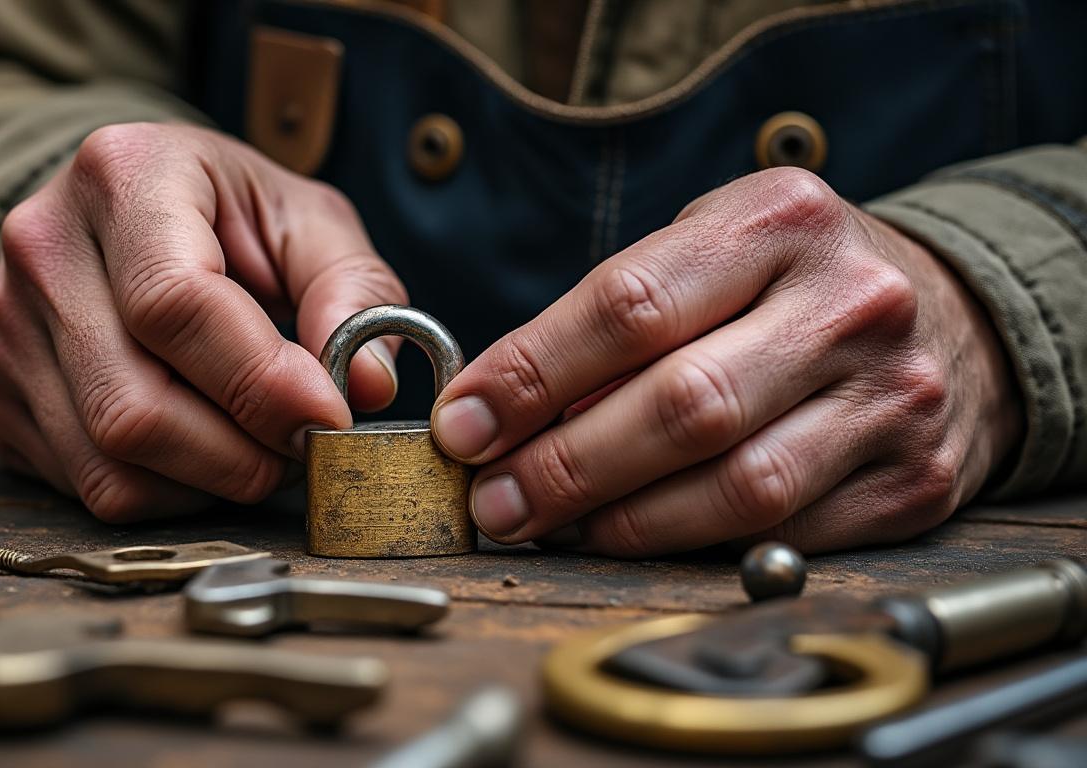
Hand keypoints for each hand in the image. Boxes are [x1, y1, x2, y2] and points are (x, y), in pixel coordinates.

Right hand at [0, 123, 405, 520]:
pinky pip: (89, 488)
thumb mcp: (305, 218)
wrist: (118, 214)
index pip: (176, 305)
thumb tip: (368, 384)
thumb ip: (352, 289)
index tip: (328, 417)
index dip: (259, 382)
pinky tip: (202, 451)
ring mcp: (2, 326)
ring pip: (111, 464)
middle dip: (242, 454)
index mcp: (124, 175)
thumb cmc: (224, 216)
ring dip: (210, 482)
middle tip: (303, 446)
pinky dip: (168, 493)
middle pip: (134, 406)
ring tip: (258, 445)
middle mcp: (42, 248)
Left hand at [431, 168, 1021, 555]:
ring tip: (552, 525)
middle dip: (565, 466)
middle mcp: (849, 302)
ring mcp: (892, 395)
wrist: (955, 318)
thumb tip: (500, 411)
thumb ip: (616, 317)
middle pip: (682, 405)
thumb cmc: (793, 283)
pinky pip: (783, 533)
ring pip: (736, 486)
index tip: (464, 423)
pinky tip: (638, 536)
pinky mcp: (913, 478)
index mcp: (780, 220)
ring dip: (622, 521)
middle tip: (495, 499)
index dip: (531, 374)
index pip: (630, 306)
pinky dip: (693, 545)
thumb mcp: (713, 250)